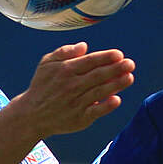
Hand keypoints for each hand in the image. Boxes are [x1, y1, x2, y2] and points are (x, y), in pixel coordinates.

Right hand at [11, 43, 135, 136]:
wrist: (32, 115)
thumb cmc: (42, 85)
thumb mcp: (46, 63)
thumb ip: (64, 52)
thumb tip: (84, 46)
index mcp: (65, 70)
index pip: (89, 61)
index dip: (105, 57)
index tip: (119, 54)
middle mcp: (71, 86)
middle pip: (97, 76)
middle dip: (115, 69)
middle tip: (130, 64)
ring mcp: (76, 103)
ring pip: (99, 92)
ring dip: (116, 85)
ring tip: (130, 78)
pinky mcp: (79, 118)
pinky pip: (95, 112)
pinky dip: (106, 106)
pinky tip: (117, 99)